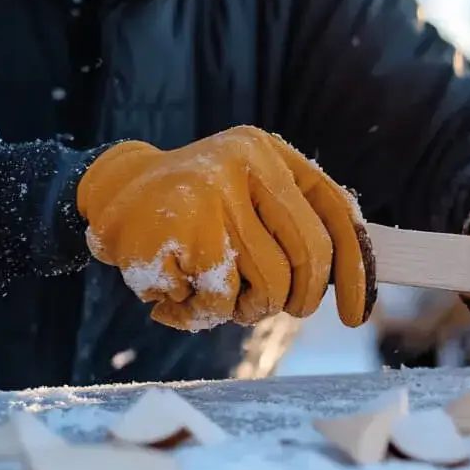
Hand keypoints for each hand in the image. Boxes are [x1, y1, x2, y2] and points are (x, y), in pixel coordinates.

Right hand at [75, 126, 375, 331]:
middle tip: (268, 308)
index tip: (357, 316)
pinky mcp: (174, 232)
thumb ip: (295, 227)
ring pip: (266, 286)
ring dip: (241, 310)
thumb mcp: (247, 196)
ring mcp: (208, 195)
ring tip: (209, 296)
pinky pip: (216, 301)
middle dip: (296, 298)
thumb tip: (352, 282)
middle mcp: (244, 164)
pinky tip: (174, 293)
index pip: (335, 212)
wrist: (111, 193)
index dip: (355, 269)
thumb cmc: (197, 207)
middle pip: (307, 256)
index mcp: (270, 153)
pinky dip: (198, 314)